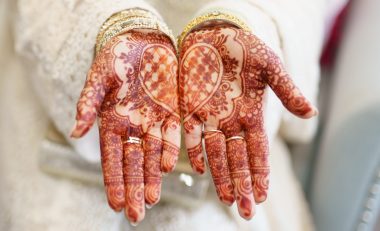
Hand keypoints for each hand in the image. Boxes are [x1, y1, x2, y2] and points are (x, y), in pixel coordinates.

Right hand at [71, 29, 179, 223]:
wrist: (143, 40)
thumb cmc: (117, 57)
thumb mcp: (99, 77)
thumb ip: (88, 104)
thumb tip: (74, 132)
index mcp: (112, 121)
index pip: (111, 158)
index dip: (113, 180)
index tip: (114, 203)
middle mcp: (132, 127)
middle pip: (133, 164)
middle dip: (134, 188)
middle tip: (135, 214)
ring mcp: (152, 121)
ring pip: (152, 156)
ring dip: (152, 177)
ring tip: (151, 199)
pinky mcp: (171, 113)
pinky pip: (171, 136)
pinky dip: (169, 150)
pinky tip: (167, 167)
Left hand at [179, 25, 316, 218]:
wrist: (215, 33)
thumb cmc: (245, 47)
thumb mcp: (270, 66)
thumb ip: (286, 90)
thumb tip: (311, 113)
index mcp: (252, 114)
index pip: (258, 151)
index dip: (260, 173)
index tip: (263, 195)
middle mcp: (231, 122)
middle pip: (238, 159)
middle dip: (241, 185)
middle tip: (245, 210)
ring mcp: (210, 117)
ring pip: (216, 154)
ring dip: (221, 176)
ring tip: (226, 200)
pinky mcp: (190, 109)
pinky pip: (192, 136)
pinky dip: (196, 152)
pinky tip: (201, 169)